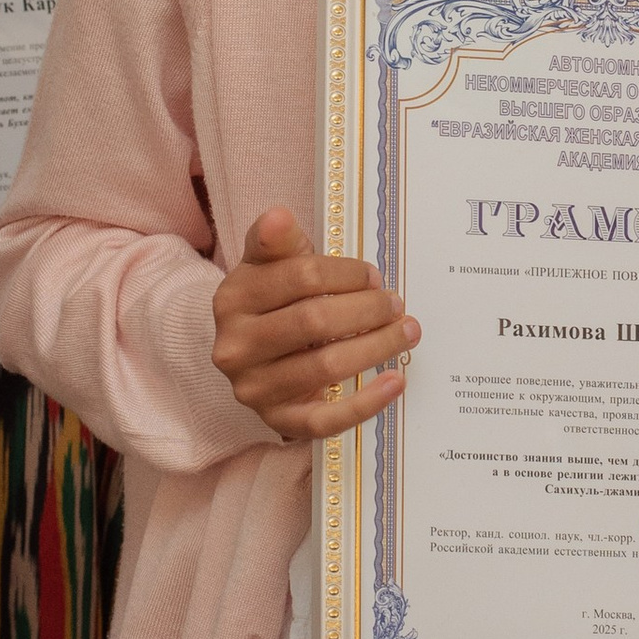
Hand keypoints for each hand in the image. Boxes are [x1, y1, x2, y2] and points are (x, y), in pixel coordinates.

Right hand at [212, 205, 418, 443]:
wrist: (251, 354)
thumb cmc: (271, 302)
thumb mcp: (267, 265)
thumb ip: (276, 241)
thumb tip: (280, 217)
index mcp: (233, 299)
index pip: (300, 278)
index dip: (346, 274)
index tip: (374, 276)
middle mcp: (235, 347)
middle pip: (314, 322)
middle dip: (366, 310)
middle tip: (396, 304)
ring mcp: (253, 389)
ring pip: (325, 367)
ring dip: (376, 347)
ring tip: (406, 333)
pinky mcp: (277, 421)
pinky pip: (325, 420)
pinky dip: (366, 403)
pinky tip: (396, 382)